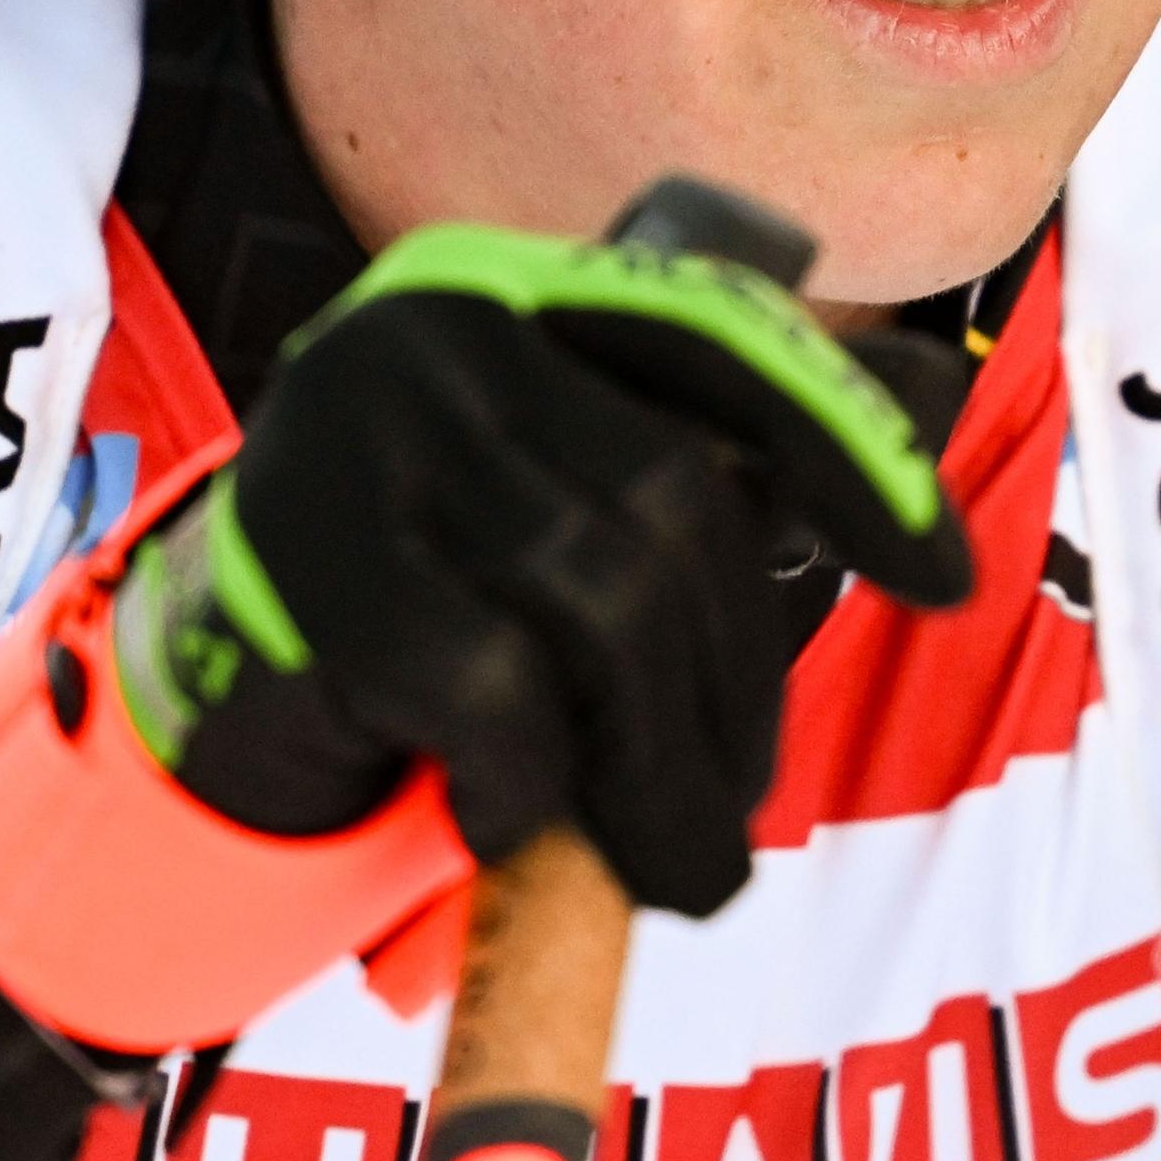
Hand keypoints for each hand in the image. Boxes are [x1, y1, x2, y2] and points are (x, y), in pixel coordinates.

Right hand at [120, 224, 972, 917]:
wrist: (211, 693)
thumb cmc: (442, 605)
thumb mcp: (591, 520)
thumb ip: (736, 467)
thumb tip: (941, 397)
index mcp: (528, 291)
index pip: (723, 340)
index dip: (848, 451)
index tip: (948, 579)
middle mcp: (444, 318)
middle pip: (677, 503)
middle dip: (736, 688)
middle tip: (731, 825)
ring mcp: (360, 422)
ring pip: (598, 598)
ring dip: (660, 769)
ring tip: (673, 869)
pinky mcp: (299, 546)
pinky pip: (486, 680)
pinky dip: (529, 778)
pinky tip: (510, 818)